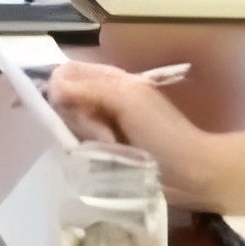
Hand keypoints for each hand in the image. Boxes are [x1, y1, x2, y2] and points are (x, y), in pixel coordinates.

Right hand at [44, 62, 223, 202]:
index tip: (68, 110)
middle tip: (102, 134)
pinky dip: (89, 150)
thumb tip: (52, 86)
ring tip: (110, 148)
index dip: (59, 89)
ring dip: (87, 137)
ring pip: (72, 124)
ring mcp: (104, 124)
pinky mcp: (106, 149)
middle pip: (65, 100)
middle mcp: (102, 97)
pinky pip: (81, 144)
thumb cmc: (163, 133)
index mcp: (109, 79)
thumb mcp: (127, 102)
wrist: (192, 172)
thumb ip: (89, 89)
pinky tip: (105, 157)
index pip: (65, 73)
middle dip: (78, 118)